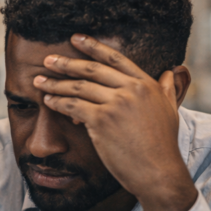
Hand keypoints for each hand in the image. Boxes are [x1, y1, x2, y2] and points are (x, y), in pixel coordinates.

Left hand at [32, 34, 196, 210]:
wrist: (158, 172)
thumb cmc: (162, 146)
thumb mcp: (170, 110)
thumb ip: (167, 89)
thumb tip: (171, 72)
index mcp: (146, 84)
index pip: (115, 58)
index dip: (93, 46)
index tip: (75, 38)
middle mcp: (131, 89)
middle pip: (92, 69)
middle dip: (66, 63)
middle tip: (48, 60)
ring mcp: (116, 104)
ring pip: (79, 87)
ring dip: (55, 83)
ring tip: (39, 80)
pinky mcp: (102, 120)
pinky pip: (73, 106)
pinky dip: (58, 102)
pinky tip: (48, 101)